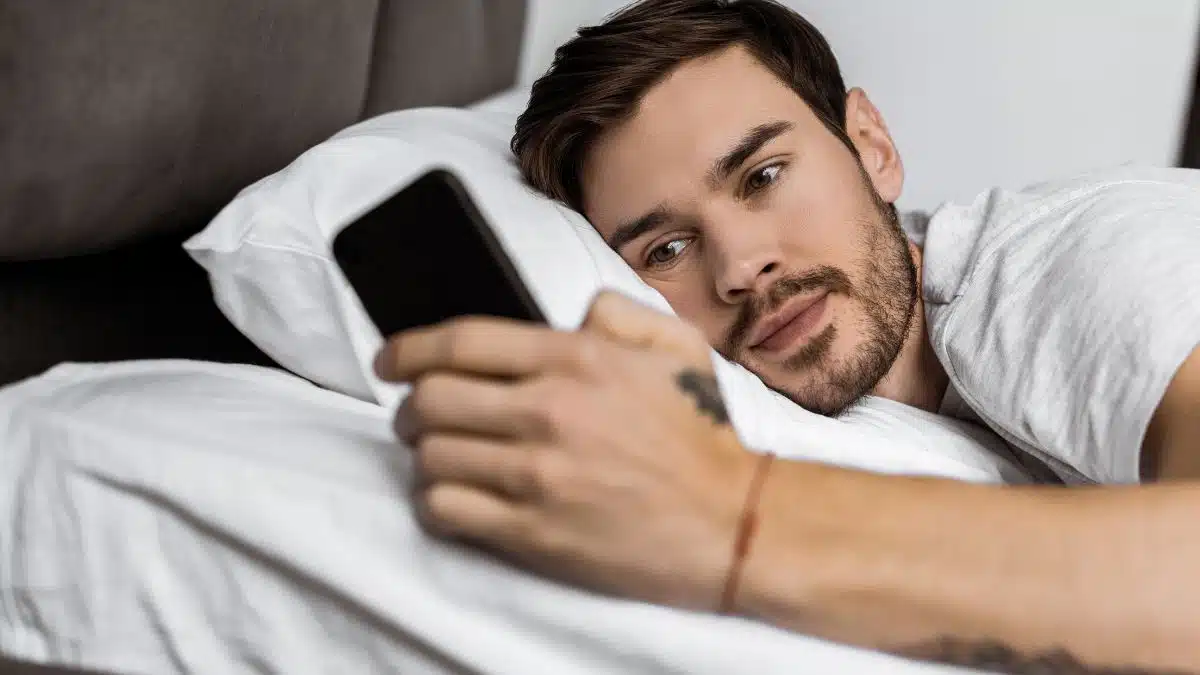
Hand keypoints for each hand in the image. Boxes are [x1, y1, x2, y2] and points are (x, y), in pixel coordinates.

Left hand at [374, 291, 756, 608]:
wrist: (728, 521)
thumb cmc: (699, 434)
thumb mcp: (674, 346)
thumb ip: (617, 312)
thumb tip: (572, 311)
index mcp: (575, 358)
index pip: (460, 341)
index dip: (407, 348)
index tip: (389, 360)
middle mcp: (548, 411)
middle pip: (431, 398)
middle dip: (410, 405)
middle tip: (417, 414)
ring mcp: (536, 475)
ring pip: (430, 455)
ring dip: (423, 454)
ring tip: (439, 455)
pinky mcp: (531, 531)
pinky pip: (444, 510)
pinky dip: (435, 501)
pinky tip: (454, 496)